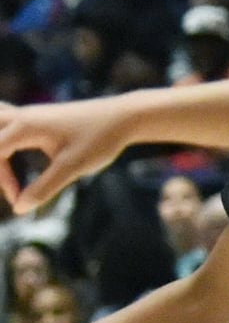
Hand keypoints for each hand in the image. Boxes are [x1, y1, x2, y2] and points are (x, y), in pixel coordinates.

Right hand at [0, 98, 132, 211]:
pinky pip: (7, 120)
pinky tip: (8, 148)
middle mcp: (22, 116)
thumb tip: (19, 208)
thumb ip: (45, 188)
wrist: (124, 116)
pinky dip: (2, 134)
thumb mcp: (73, 167)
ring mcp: (30, 114)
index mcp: (25, 127)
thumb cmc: (99, 140)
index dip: (2, 179)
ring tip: (5, 169)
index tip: (19, 199)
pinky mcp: (39, 117)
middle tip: (10, 185)